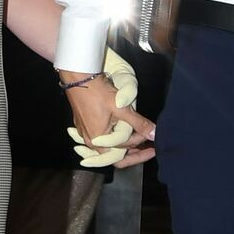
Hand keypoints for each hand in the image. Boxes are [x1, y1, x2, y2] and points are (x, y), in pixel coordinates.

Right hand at [58, 49, 155, 169]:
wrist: (79, 78)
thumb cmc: (98, 93)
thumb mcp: (122, 109)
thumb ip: (139, 123)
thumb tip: (154, 133)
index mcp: (99, 142)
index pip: (124, 153)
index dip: (140, 148)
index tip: (151, 142)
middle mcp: (90, 142)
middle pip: (115, 155)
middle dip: (132, 152)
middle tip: (148, 146)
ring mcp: (85, 134)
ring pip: (108, 146)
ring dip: (124, 144)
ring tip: (138, 139)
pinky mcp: (83, 125)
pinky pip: (101, 138)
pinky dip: (114, 137)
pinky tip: (122, 131)